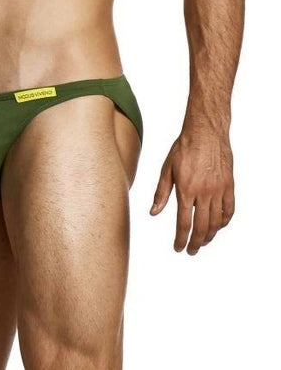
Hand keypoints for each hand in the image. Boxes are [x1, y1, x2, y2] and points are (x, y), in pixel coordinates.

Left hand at [150, 132, 234, 254]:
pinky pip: (229, 209)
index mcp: (186, 189)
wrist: (205, 132)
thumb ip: (161, 193)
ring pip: (216, 222)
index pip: (184, 223)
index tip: (178, 248)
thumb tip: (153, 213)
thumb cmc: (184, 148)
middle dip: (195, 243)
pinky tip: (218, 226)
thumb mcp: (167, 169)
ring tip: (202, 241)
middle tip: (191, 251)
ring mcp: (219, 190)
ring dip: (209, 235)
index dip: (181, 239)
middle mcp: (204, 192)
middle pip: (201, 227)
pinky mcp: (229, 185)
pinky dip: (224, 222)